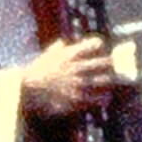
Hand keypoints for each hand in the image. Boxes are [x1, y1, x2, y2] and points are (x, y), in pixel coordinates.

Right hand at [14, 34, 134, 112]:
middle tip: (113, 63)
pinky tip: (106, 98)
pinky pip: (95, 98)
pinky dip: (102, 98)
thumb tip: (61, 43)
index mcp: (70, 55)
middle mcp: (77, 67)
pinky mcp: (77, 97)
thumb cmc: (35, 72)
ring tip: (112, 79)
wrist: (28, 90)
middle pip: (102, 62)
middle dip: (110, 63)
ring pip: (102, 80)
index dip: (98, 44)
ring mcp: (78, 83)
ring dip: (109, 79)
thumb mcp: (45, 56)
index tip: (100, 45)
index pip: (92, 44)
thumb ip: (56, 49)